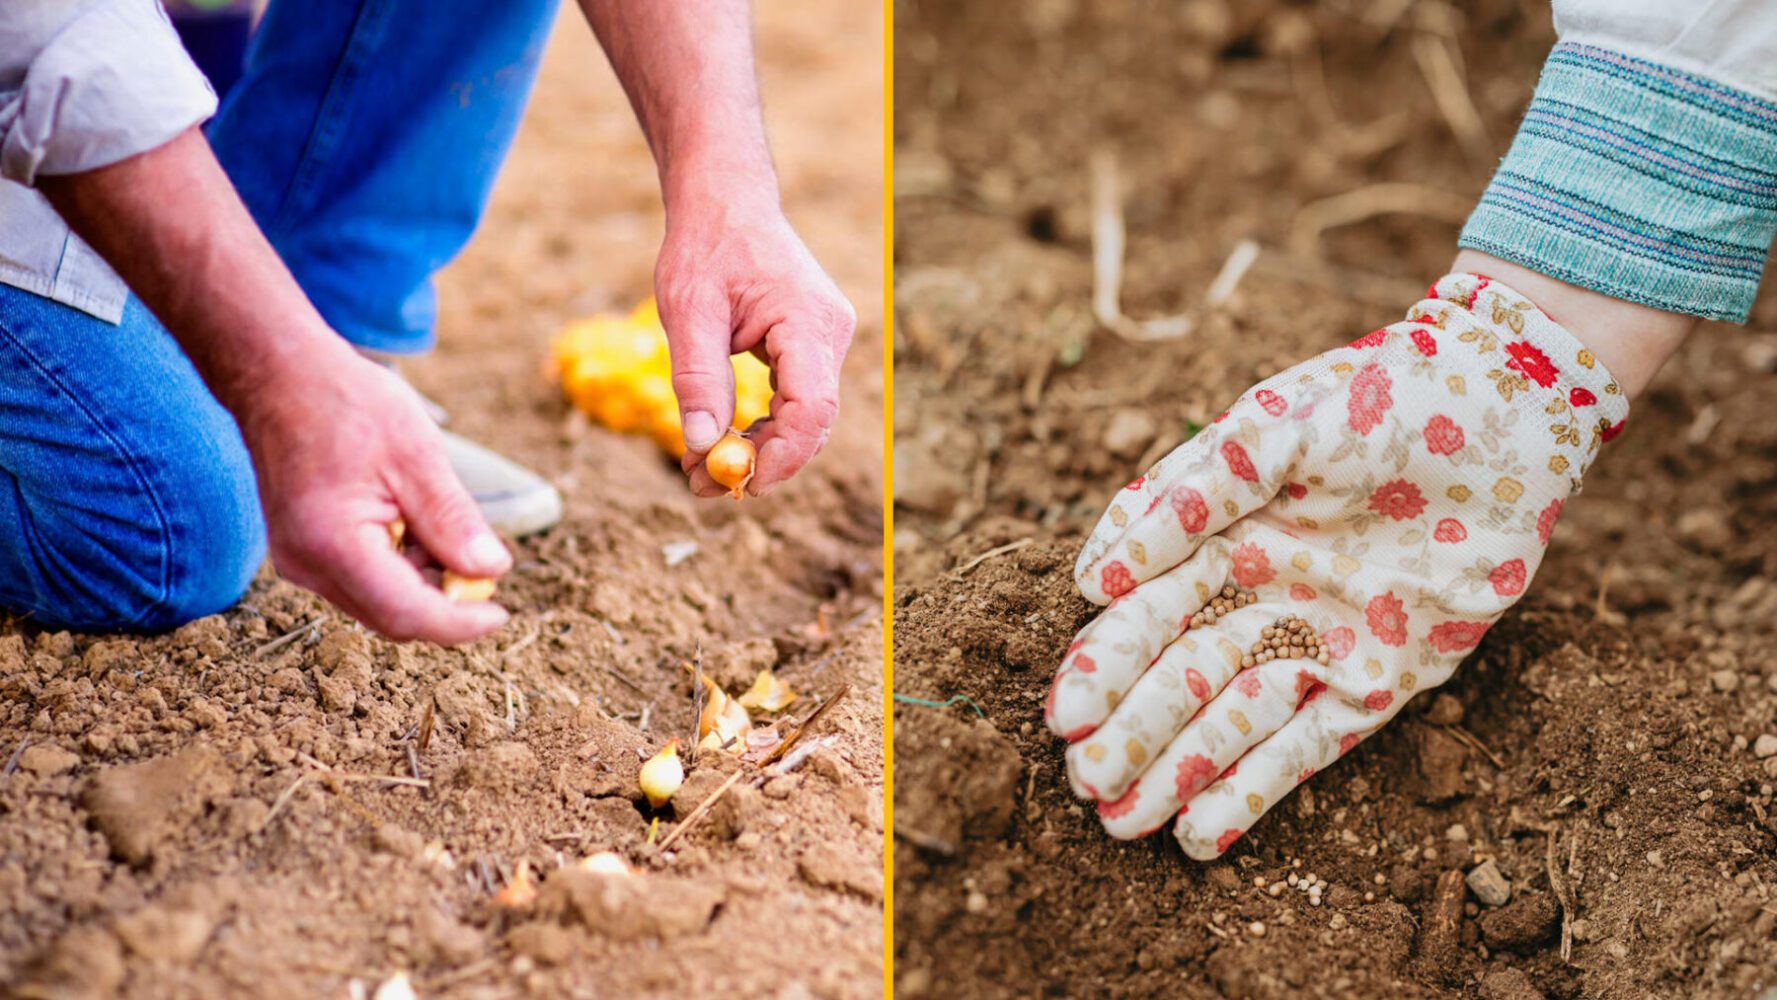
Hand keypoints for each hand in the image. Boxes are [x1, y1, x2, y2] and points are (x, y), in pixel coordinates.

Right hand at [238, 348, 512, 642]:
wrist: (279, 376)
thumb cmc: (345, 404)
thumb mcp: (417, 456)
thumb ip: (453, 520)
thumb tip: (493, 569)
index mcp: (333, 544)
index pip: (406, 613)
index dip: (459, 623)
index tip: (501, 612)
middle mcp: (307, 565)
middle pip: (392, 618)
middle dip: (444, 601)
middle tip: (482, 561)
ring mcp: (299, 562)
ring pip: (378, 603)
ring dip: (422, 581)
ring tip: (436, 521)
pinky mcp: (303, 553)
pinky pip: (361, 581)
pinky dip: (398, 566)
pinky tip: (410, 521)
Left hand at [654, 192, 854, 496]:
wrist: (727, 201)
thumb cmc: (707, 244)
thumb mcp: (687, 308)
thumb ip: (697, 376)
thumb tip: (700, 444)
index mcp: (808, 320)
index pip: (812, 406)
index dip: (781, 454)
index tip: (738, 484)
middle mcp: (829, 333)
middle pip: (813, 423)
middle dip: (762, 462)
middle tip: (702, 486)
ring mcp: (825, 341)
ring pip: (804, 418)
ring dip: (757, 449)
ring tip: (697, 467)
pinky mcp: (811, 347)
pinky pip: (795, 401)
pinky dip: (760, 426)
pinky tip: (719, 437)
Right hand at [1047, 273, 1627, 857]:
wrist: (1504, 408)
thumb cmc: (1374, 402)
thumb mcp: (1269, 431)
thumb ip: (1184, 498)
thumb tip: (1093, 580)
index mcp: (1217, 542)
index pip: (1144, 617)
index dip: (1103, 667)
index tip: (1063, 715)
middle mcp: (1257, 601)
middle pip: (1179, 681)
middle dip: (1130, 733)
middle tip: (1084, 782)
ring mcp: (1317, 646)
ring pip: (1232, 725)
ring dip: (1177, 774)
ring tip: (1124, 824)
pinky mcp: (1381, 683)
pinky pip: (1309, 749)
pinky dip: (1255, 792)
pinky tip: (1199, 837)